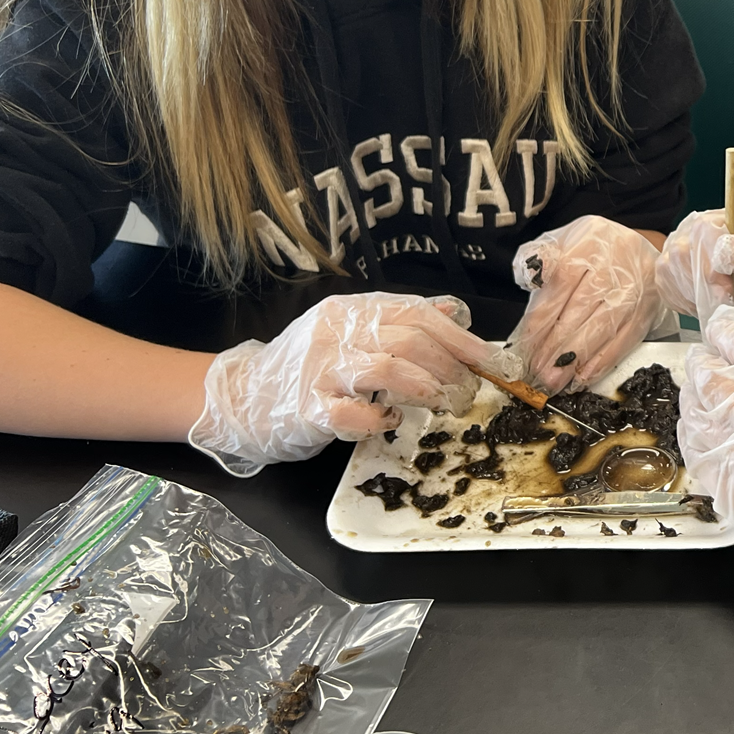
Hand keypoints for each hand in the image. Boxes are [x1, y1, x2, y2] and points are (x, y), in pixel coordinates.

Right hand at [189, 293, 490, 476]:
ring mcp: (320, 370)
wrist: (243, 396)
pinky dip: (380, 419)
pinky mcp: (307, 410)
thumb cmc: (308, 366)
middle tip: (468, 388)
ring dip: (424, 387)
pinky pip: (353, 414)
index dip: (458, 336)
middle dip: (449, 365)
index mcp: (352, 310)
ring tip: (441, 402)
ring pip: (386, 369)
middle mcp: (336, 333)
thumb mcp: (352, 330)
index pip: (416, 313)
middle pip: (408, 340)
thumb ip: (399, 320)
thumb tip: (451, 311)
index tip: (489, 358)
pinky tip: (390, 423)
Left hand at [513, 215, 673, 392]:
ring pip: (603, 328)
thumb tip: (530, 279)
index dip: (542, 317)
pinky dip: (603, 362)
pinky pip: (625, 340)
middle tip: (538, 371)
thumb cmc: (594, 249)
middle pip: (582, 309)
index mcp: (590, 244)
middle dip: (556, 346)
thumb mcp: (563, 241)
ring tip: (556, 379)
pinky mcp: (646, 310)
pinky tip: (584, 376)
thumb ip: (541, 259)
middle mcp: (615, 265)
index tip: (526, 343)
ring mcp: (634, 289)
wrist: (638, 247)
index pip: (562, 282)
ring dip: (577, 359)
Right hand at [656, 204, 733, 350]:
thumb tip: (723, 249)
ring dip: (692, 293)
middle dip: (701, 282)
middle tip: (727, 301)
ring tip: (723, 305)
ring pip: (670, 265)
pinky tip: (708, 306)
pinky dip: (683, 300)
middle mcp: (719, 230)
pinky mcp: (690, 274)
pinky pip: (667, 284)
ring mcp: (701, 251)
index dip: (709, 262)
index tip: (727, 290)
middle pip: (682, 246)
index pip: (706, 228)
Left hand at [679, 307, 733, 613]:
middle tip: (702, 360)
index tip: (719, 331)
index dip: (724, 333)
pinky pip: (693, 452)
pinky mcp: (723, 489)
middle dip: (702, 364)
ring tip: (698, 393)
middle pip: (706, 376)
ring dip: (693, 398)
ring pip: (692, 413)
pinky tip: (698, 428)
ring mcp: (733, 456)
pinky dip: (692, 434)